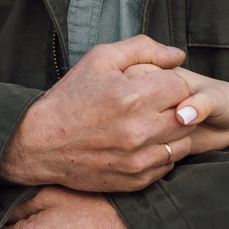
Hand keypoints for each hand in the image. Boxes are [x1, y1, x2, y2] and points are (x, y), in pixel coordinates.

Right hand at [0, 37, 209, 192]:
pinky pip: (169, 164)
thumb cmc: (70, 97)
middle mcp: (139, 130)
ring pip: (184, 142)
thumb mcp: (100, 59)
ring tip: (152, 124)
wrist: (40, 143)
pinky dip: (162, 153)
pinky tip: (143, 143)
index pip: (181, 86)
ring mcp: (138, 159)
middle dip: (176, 107)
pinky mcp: (135, 179)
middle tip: (156, 105)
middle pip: (188, 116)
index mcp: (132, 96)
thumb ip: (144, 49)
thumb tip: (178, 55)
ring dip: (174, 132)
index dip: (169, 83)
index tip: (155, 86)